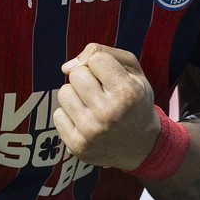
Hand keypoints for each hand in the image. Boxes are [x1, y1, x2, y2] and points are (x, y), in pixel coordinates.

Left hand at [53, 44, 160, 169]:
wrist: (142, 146)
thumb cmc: (135, 102)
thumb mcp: (133, 72)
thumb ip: (104, 53)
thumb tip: (66, 67)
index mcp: (127, 93)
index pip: (96, 58)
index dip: (102, 65)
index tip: (112, 78)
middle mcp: (109, 113)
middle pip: (76, 74)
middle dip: (87, 78)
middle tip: (102, 93)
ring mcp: (90, 131)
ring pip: (64, 93)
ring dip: (76, 96)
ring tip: (93, 107)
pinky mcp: (77, 145)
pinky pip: (57, 115)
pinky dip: (70, 116)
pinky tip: (87, 121)